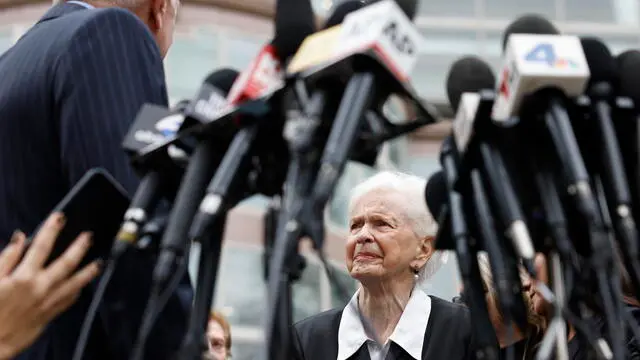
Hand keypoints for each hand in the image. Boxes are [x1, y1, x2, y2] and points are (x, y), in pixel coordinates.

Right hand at [0, 213, 100, 358]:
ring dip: (88, 271)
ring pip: (75, 283)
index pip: (41, 247)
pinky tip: (82, 286)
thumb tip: (18, 238)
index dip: (51, 229)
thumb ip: (6, 257)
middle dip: (79, 247)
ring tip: (99, 262)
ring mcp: (47, 302)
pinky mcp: (49, 315)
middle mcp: (40, 288)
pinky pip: (68, 301)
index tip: (59, 218)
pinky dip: (77, 291)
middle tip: (88, 236)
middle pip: (66, 263)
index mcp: (23, 277)